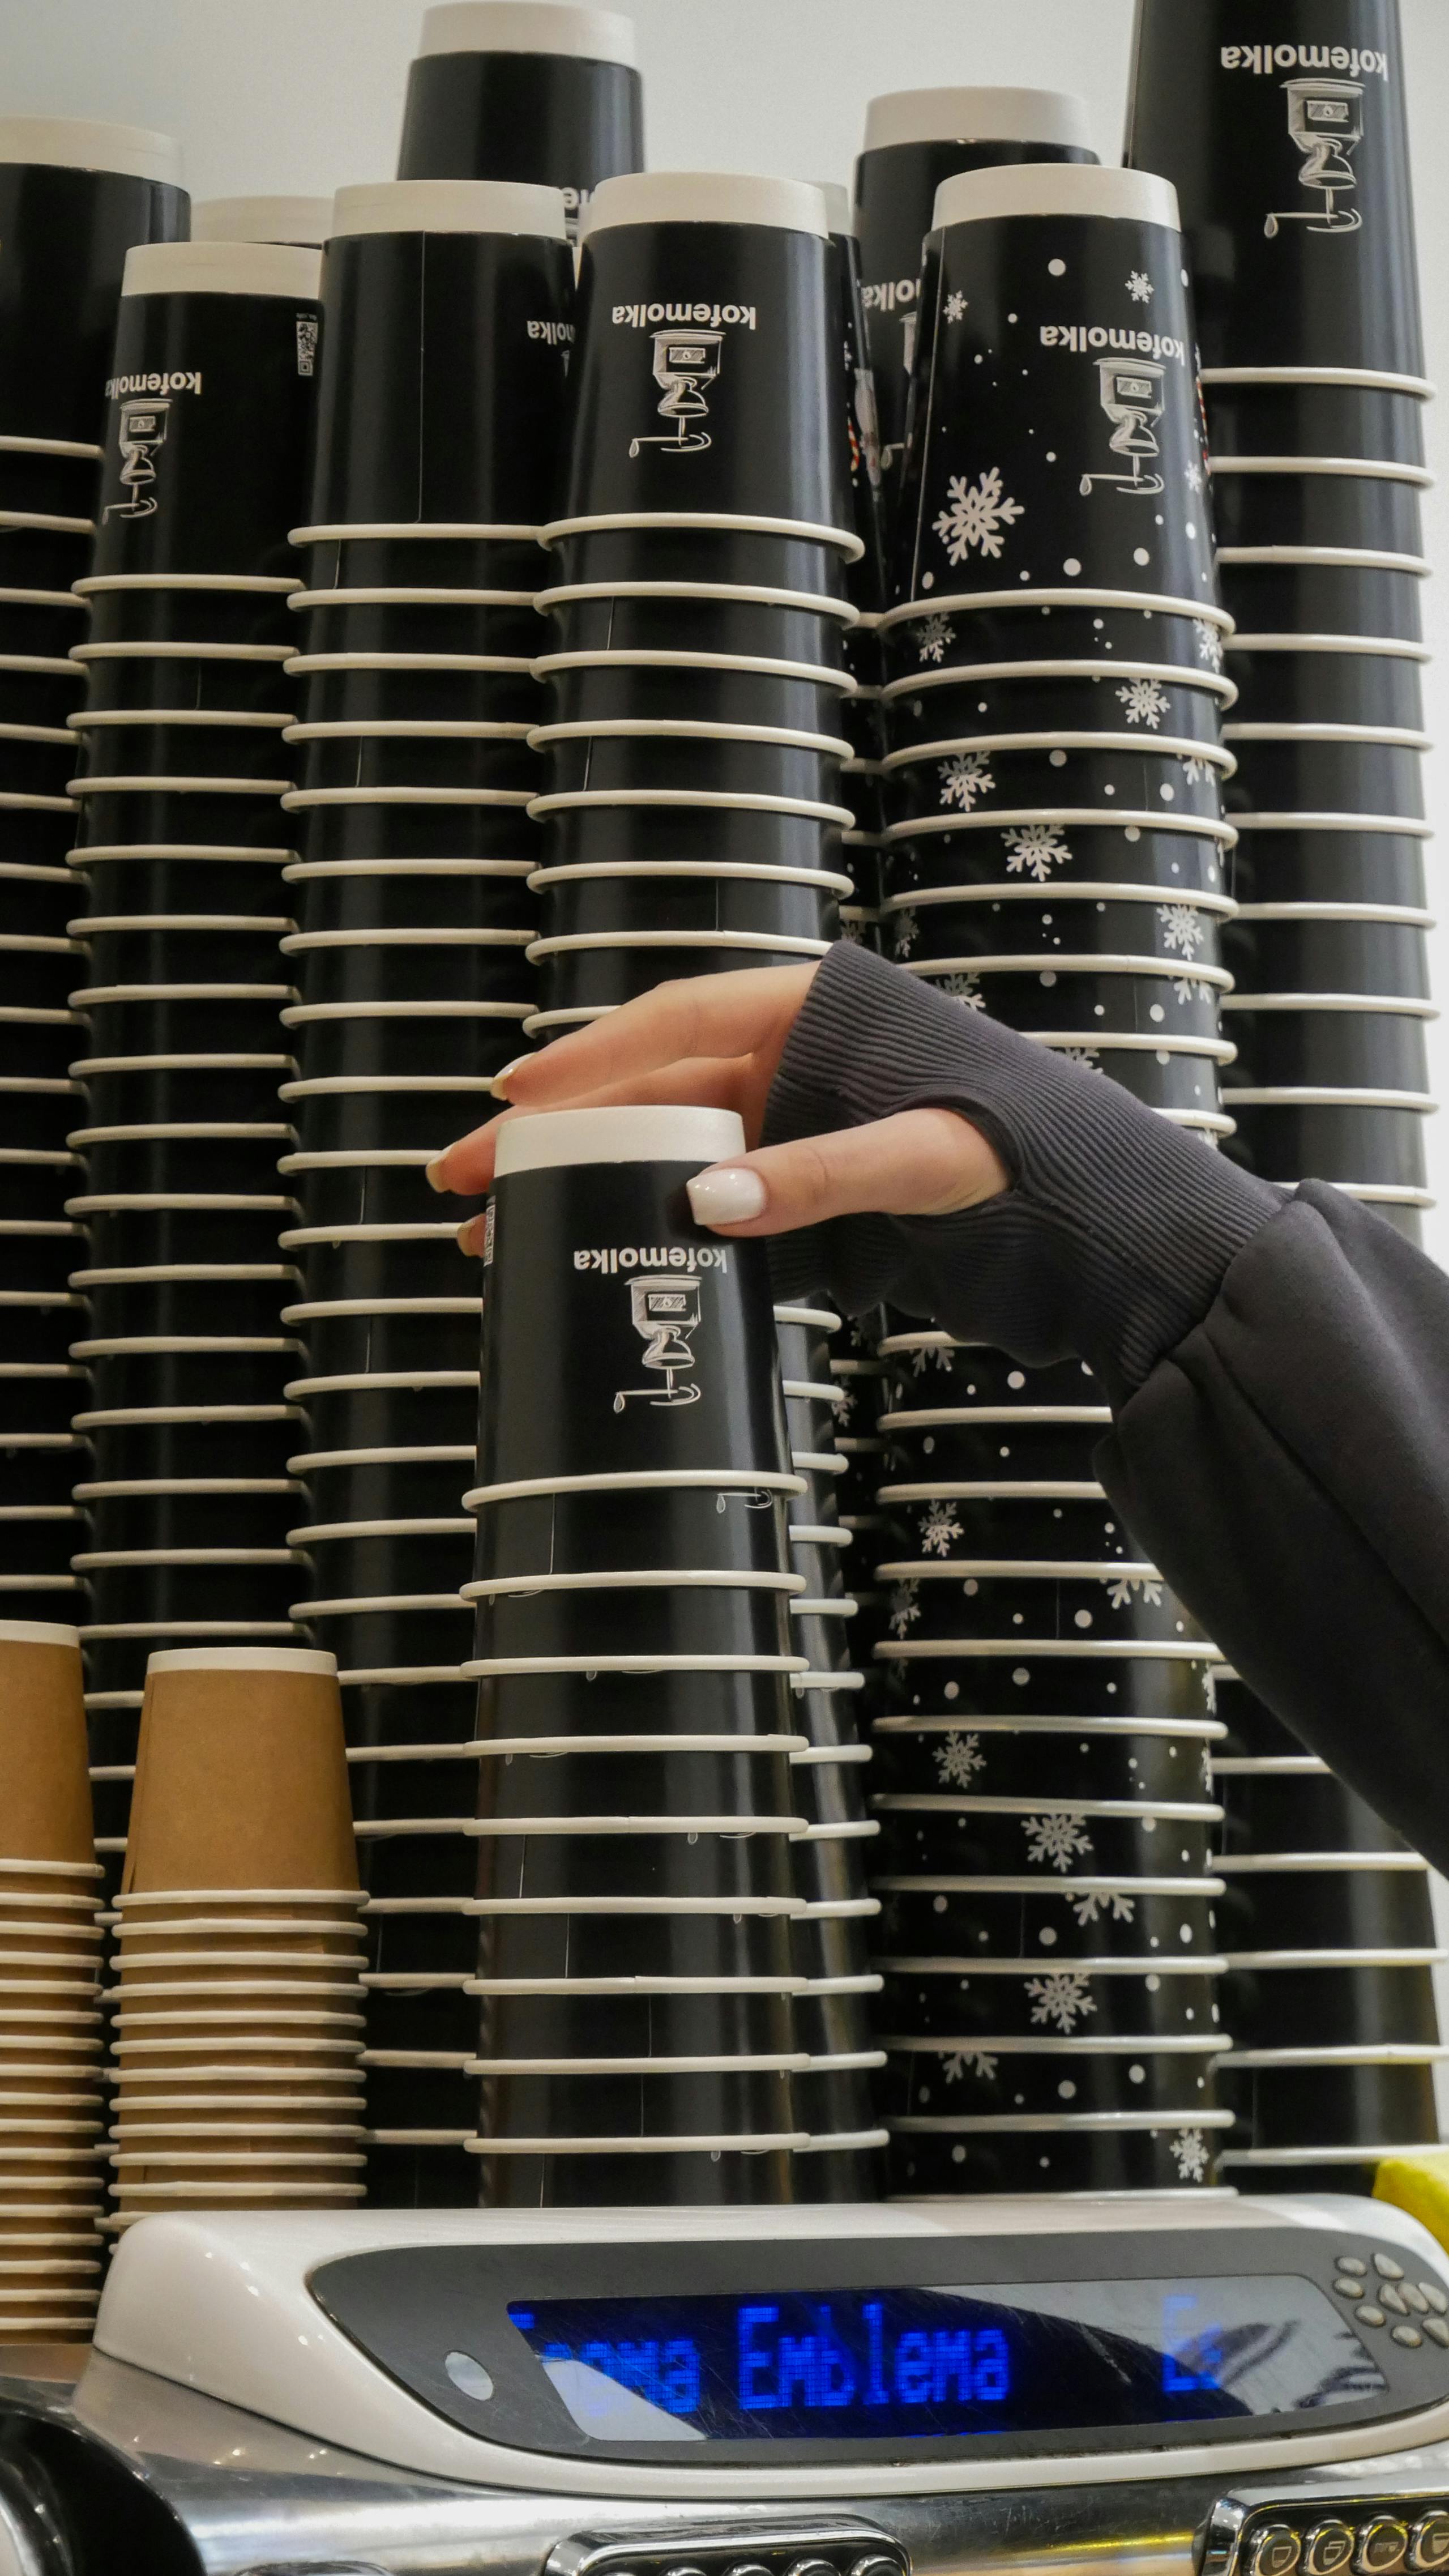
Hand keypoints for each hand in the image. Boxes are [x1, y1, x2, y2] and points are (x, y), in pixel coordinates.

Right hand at [425, 964, 1009, 1251]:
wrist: (1103, 1225)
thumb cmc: (1033, 1159)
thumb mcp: (931, 1157)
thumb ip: (824, 1174)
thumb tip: (708, 1200)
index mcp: (818, 1018)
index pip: (681, 1020)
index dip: (591, 1060)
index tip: (514, 1102)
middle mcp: (796, 1067)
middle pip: (653, 1091)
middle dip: (559, 1135)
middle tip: (465, 1180)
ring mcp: (799, 1134)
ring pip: (670, 1153)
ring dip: (591, 1189)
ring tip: (503, 1233)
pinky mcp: (813, 1200)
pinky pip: (717, 1209)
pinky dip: (656, 1233)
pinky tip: (598, 1261)